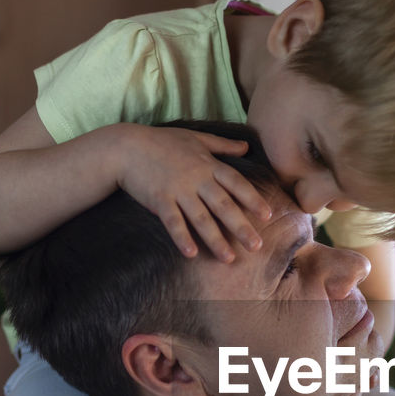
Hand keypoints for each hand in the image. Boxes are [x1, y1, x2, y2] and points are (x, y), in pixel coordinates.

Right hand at [115, 125, 271, 260]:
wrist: (127, 146)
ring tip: (228, 258)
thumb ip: (223, 145)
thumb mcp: (196, 138)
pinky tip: (191, 254)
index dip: (252, 199)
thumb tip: (247, 146)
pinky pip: (173, 221)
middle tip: (256, 246)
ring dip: (216, 239)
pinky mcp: (159, 199)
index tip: (267, 215)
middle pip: (223, 205)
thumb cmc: (163, 141)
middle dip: (241, 226)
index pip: (236, 183)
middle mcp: (197, 178)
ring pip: (201, 218)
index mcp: (208, 164)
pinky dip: (182, 237)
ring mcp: (178, 189)